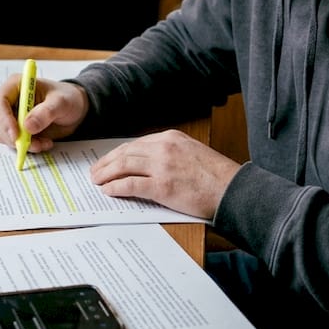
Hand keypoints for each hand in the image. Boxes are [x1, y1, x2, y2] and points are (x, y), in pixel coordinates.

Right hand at [0, 75, 88, 153]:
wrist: (75, 108)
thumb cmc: (68, 98)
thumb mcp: (61, 102)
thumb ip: (46, 112)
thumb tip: (27, 126)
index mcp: (16, 85)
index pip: (0, 102)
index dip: (4, 119)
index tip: (15, 134)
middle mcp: (10, 100)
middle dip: (11, 136)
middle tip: (30, 144)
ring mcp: (12, 116)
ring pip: (5, 134)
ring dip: (22, 143)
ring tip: (44, 143)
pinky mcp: (17, 129)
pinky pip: (14, 142)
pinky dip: (27, 147)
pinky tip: (44, 143)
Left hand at [89, 130, 241, 219]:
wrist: (233, 189)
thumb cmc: (216, 176)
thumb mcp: (192, 152)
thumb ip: (170, 153)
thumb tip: (147, 164)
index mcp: (171, 138)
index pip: (135, 144)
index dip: (118, 153)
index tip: (108, 160)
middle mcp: (164, 148)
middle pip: (125, 153)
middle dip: (106, 163)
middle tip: (95, 171)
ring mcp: (162, 166)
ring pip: (124, 166)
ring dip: (106, 174)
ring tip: (96, 181)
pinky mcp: (163, 186)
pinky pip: (131, 185)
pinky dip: (116, 187)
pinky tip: (108, 191)